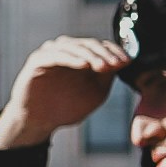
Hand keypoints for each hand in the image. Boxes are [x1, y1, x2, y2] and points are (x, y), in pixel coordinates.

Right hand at [0, 37, 126, 152]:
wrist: (40, 122)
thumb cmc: (67, 107)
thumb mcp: (95, 93)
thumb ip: (107, 76)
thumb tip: (122, 60)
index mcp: (81, 56)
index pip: (100, 46)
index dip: (115, 51)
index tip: (127, 62)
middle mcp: (65, 50)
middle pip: (89, 44)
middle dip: (105, 53)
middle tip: (117, 63)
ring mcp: (50, 53)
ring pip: (74, 46)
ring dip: (90, 55)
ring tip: (103, 66)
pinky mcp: (37, 60)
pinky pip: (56, 55)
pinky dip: (71, 58)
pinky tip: (83, 65)